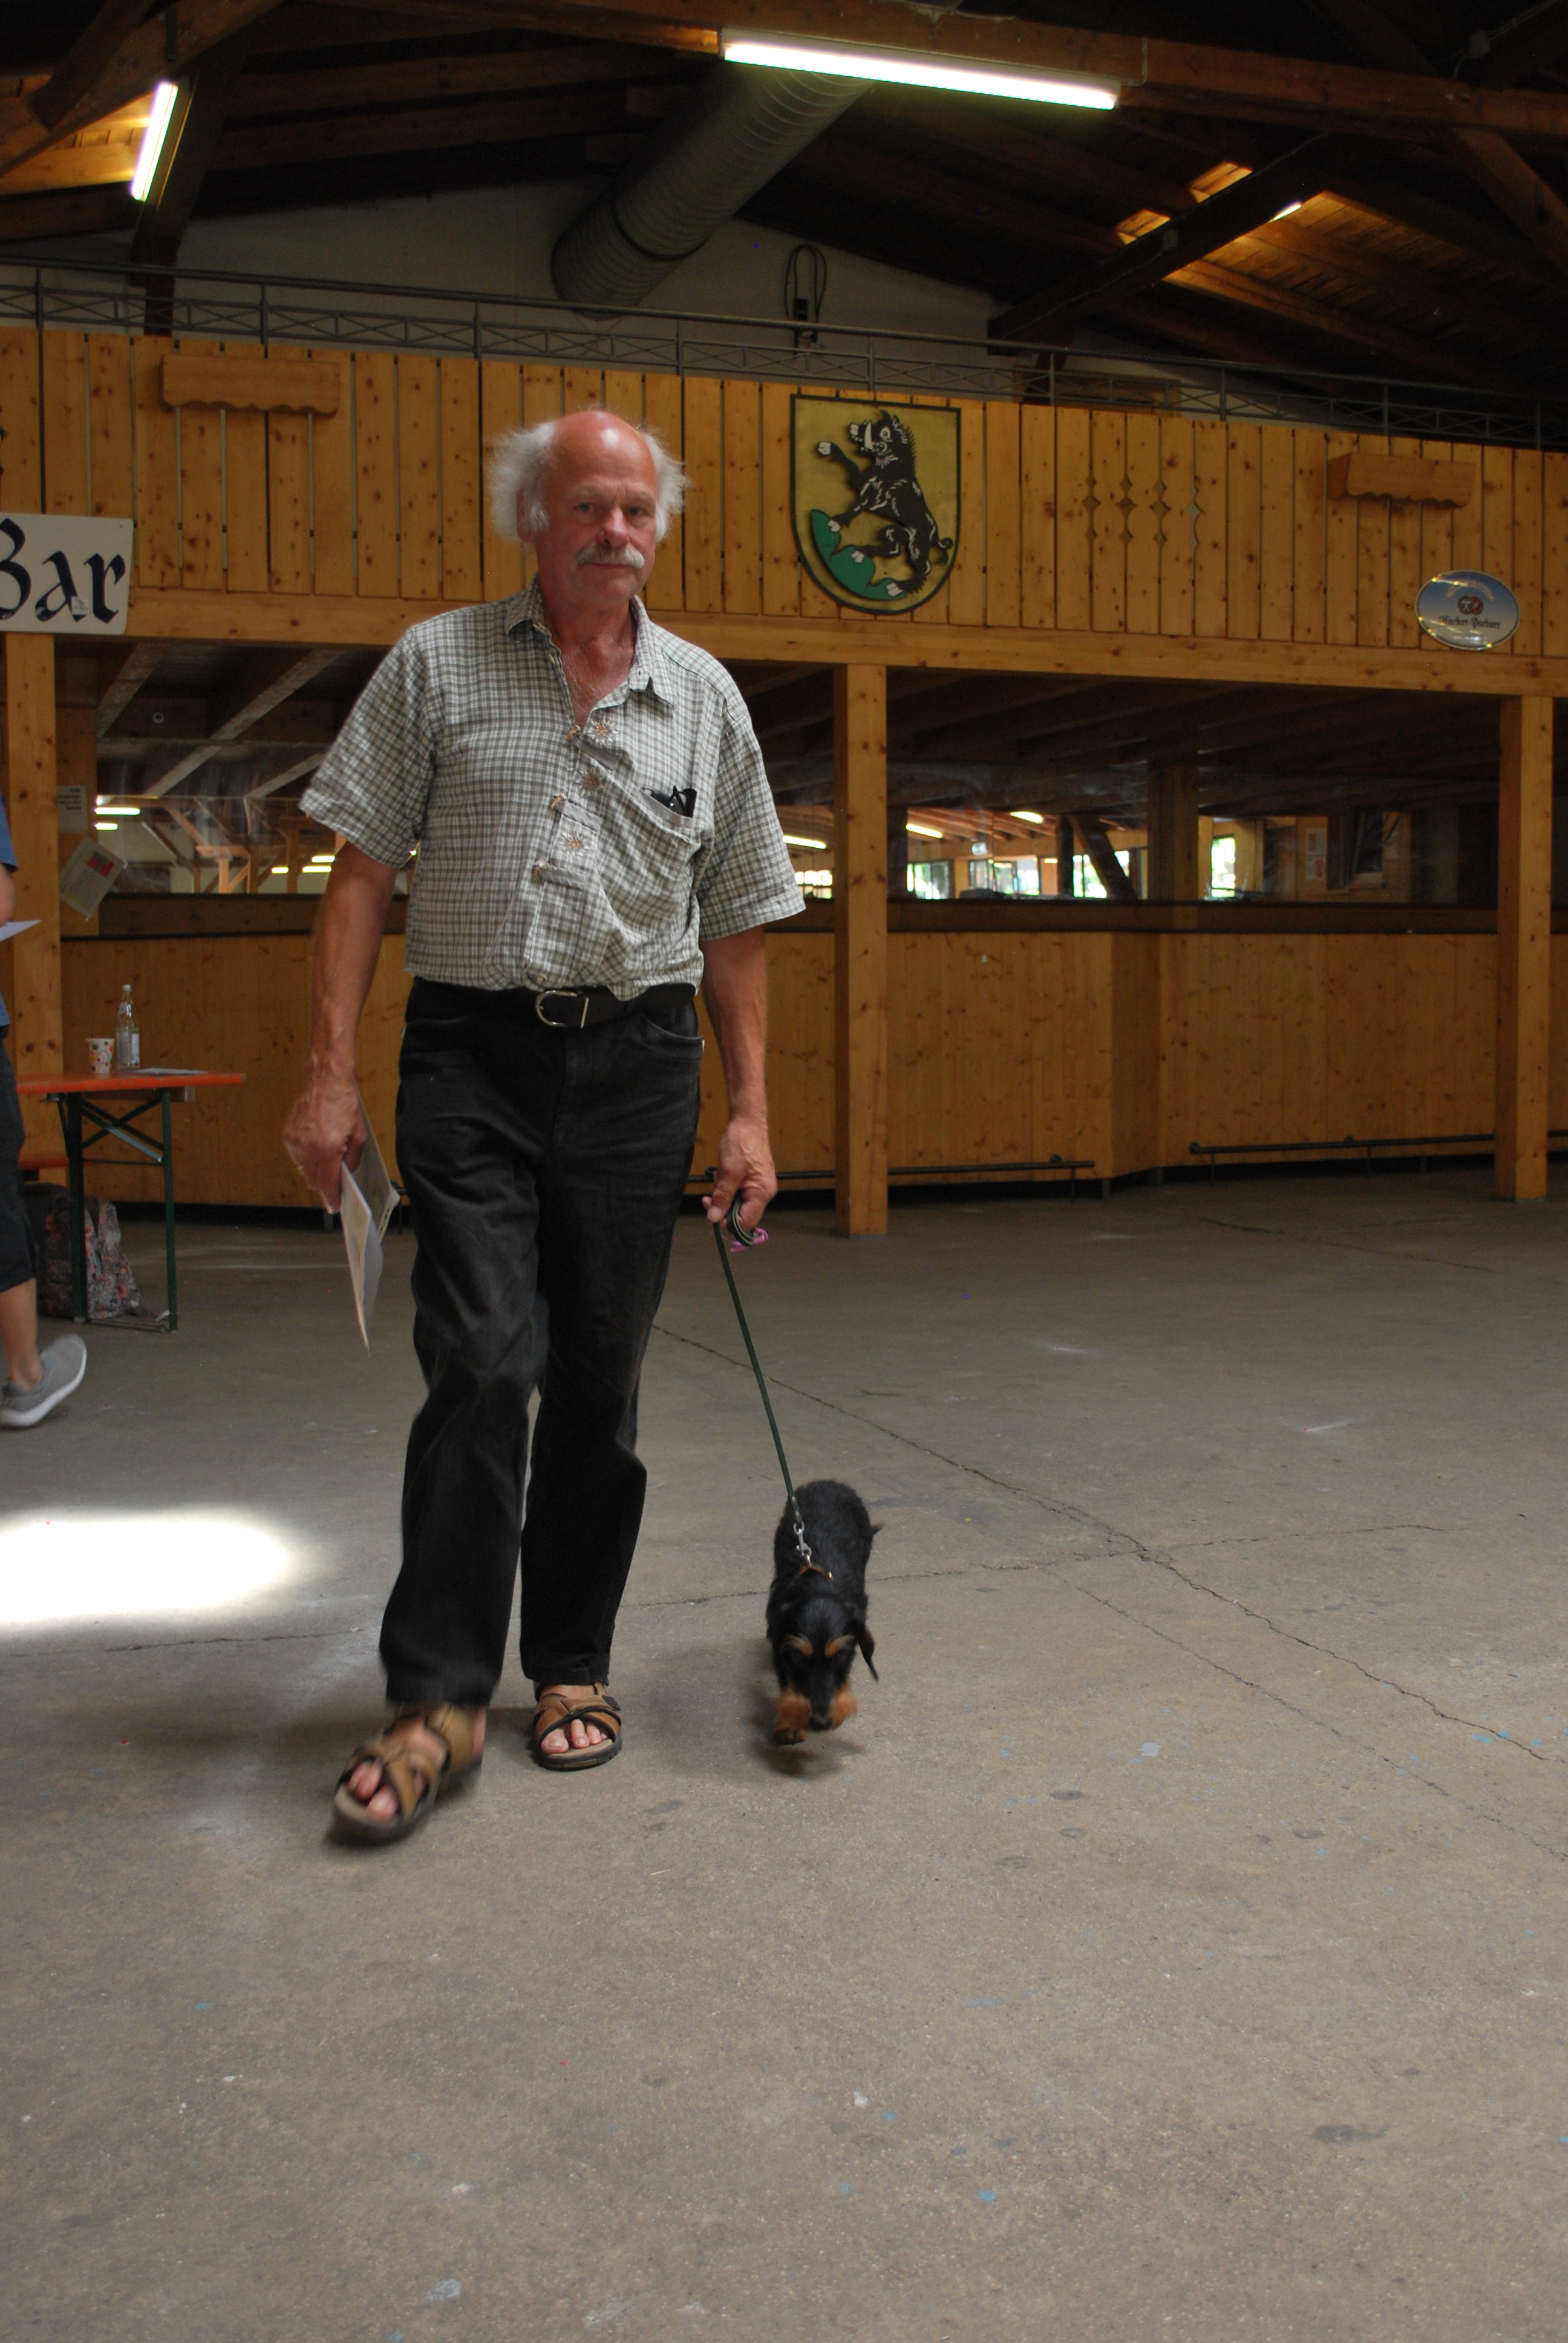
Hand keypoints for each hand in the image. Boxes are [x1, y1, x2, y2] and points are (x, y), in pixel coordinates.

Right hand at [283, 1070, 364, 1209]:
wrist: (325, 1081)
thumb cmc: (344, 1104)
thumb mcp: (359, 1135)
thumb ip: (352, 1159)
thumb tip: (345, 1174)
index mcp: (327, 1148)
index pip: (327, 1183)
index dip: (332, 1197)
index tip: (335, 1205)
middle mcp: (308, 1147)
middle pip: (313, 1180)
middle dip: (324, 1184)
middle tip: (335, 1183)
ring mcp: (295, 1141)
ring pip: (304, 1170)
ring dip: (315, 1170)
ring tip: (326, 1156)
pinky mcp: (287, 1135)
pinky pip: (297, 1156)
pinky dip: (306, 1157)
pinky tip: (316, 1145)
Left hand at [704, 1111, 775, 1233]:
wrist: (747, 1121)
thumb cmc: (742, 1143)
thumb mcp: (728, 1172)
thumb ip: (722, 1197)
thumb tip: (714, 1218)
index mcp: (762, 1193)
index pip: (746, 1222)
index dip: (728, 1223)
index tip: (711, 1214)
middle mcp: (763, 1193)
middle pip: (740, 1214)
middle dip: (722, 1206)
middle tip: (708, 1197)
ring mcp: (758, 1186)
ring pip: (736, 1203)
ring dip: (723, 1194)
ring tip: (718, 1177)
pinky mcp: (751, 1180)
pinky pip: (736, 1192)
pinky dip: (726, 1186)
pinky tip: (722, 1173)